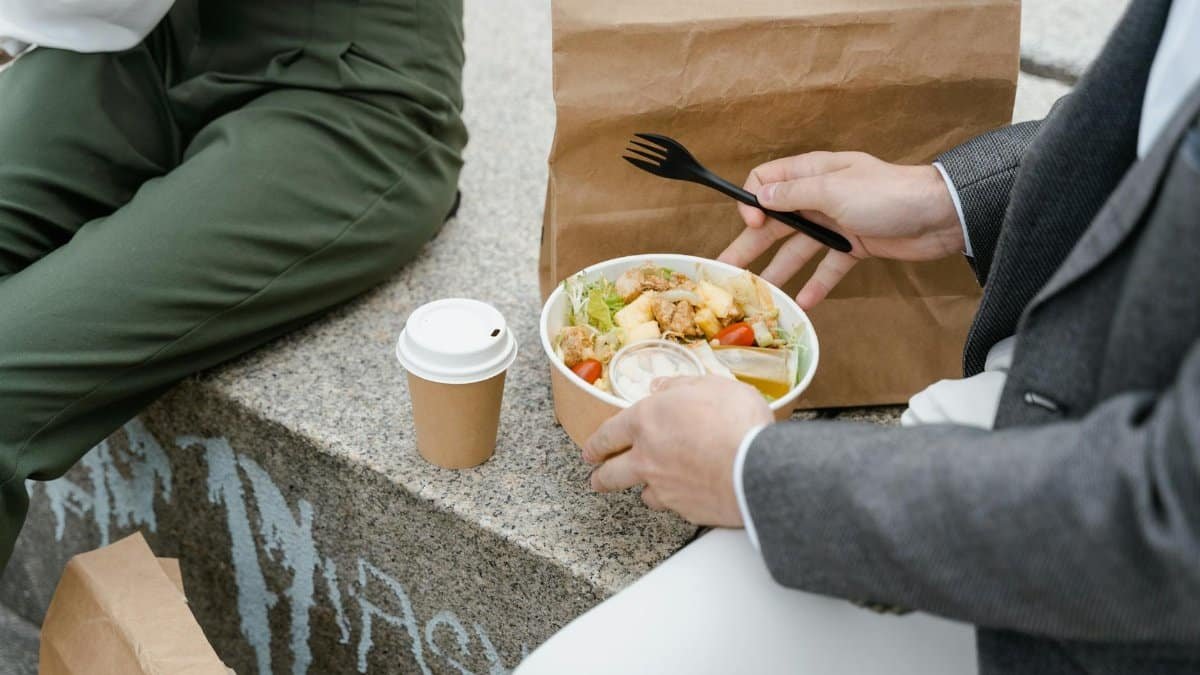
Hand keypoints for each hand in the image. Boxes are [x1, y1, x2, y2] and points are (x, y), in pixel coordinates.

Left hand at [583, 376, 772, 526]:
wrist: (757, 467)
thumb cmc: (736, 421)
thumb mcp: (710, 385)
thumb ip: (680, 385)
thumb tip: (661, 385)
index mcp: (646, 421)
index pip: (608, 434)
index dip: (596, 442)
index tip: (591, 449)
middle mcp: (647, 458)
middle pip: (611, 473)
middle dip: (600, 476)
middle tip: (597, 478)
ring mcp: (664, 488)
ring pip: (642, 494)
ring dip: (643, 490)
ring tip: (646, 489)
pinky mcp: (685, 510)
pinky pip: (673, 507)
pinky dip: (677, 502)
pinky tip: (687, 496)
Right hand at [718, 151, 962, 309]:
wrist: (942, 215)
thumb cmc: (888, 193)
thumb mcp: (833, 188)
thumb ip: (793, 194)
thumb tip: (760, 197)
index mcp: (813, 172)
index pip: (768, 182)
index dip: (754, 202)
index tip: (753, 223)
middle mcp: (821, 195)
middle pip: (777, 221)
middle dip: (751, 245)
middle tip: (727, 271)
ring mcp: (838, 222)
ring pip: (799, 248)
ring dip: (779, 270)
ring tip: (759, 296)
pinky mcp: (856, 246)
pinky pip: (828, 266)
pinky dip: (815, 284)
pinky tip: (802, 304)